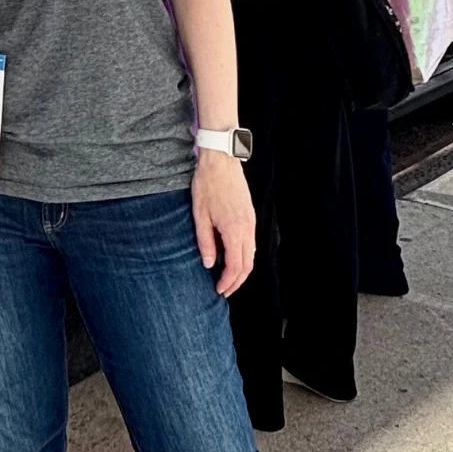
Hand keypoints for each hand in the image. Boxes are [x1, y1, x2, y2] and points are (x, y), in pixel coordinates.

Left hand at [192, 149, 254, 297]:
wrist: (221, 161)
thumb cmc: (207, 185)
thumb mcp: (200, 215)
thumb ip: (205, 242)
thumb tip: (209, 264)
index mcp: (234, 230)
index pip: (236, 266)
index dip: (228, 282)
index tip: (218, 290)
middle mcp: (247, 228)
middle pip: (248, 264)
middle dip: (237, 281)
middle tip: (224, 290)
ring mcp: (251, 222)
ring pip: (252, 254)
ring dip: (242, 270)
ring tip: (227, 278)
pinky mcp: (250, 216)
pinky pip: (251, 243)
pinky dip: (244, 256)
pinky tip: (232, 258)